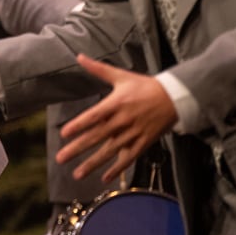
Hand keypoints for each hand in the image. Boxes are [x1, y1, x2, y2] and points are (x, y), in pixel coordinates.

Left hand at [55, 54, 176, 183]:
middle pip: (97, 137)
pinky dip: (116, 169)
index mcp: (115, 104)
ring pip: (110, 152)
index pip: (93, 116)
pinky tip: (104, 178)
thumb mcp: (121, 75)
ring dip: (93, 164)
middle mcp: (122, 121)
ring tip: (77, 174)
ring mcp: (133, 134)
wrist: (175, 97)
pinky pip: (128, 158)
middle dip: (78, 148)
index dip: (79, 125)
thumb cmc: (144, 86)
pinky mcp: (143, 143)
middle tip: (60, 158)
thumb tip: (79, 56)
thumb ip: (98, 68)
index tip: (64, 133)